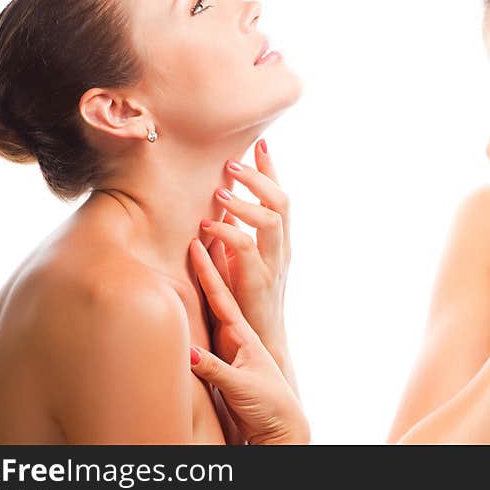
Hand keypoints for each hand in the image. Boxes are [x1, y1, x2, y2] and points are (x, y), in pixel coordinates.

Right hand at [188, 238, 308, 444]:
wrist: (282, 421)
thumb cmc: (264, 404)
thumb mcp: (237, 386)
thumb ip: (212, 369)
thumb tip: (186, 353)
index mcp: (243, 335)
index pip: (222, 295)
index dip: (209, 270)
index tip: (197, 242)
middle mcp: (242, 329)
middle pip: (228, 284)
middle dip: (218, 252)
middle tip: (208, 222)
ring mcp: (241, 335)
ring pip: (228, 290)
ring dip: (221, 261)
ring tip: (212, 232)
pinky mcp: (237, 345)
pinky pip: (225, 306)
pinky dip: (218, 283)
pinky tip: (212, 270)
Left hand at [200, 140, 290, 352]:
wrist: (262, 345)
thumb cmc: (247, 303)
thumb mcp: (241, 263)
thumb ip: (234, 237)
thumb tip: (215, 212)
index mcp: (279, 242)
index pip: (279, 197)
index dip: (271, 170)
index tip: (259, 144)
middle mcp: (282, 249)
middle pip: (282, 200)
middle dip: (259, 177)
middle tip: (232, 162)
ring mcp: (274, 265)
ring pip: (272, 219)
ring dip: (246, 201)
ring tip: (220, 192)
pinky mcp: (258, 283)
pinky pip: (247, 248)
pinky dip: (227, 232)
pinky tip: (207, 227)